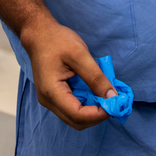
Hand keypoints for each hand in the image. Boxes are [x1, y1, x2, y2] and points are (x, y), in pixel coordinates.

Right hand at [20, 14, 114, 129]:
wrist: (39, 34)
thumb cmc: (57, 41)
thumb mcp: (80, 55)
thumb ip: (96, 77)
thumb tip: (112, 97)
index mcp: (52, 92)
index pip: (78, 115)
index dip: (99, 114)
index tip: (115, 104)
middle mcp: (48, 101)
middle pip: (76, 121)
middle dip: (97, 115)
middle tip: (113, 101)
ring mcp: (49, 100)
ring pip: (74, 117)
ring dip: (92, 112)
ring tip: (105, 96)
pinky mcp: (53, 96)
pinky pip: (71, 108)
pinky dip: (86, 105)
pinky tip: (94, 92)